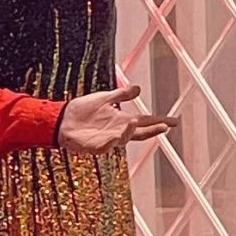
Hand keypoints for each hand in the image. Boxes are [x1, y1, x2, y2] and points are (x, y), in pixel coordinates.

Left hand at [57, 85, 175, 155]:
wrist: (61, 119)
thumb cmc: (82, 110)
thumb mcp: (103, 99)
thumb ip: (120, 95)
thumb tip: (138, 88)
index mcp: (121, 120)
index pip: (145, 121)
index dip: (159, 121)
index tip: (174, 121)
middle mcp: (118, 131)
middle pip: (139, 132)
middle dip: (151, 130)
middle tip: (164, 126)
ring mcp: (107, 140)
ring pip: (123, 138)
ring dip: (129, 131)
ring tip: (135, 121)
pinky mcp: (94, 146)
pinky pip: (106, 146)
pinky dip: (112, 141)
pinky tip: (116, 136)